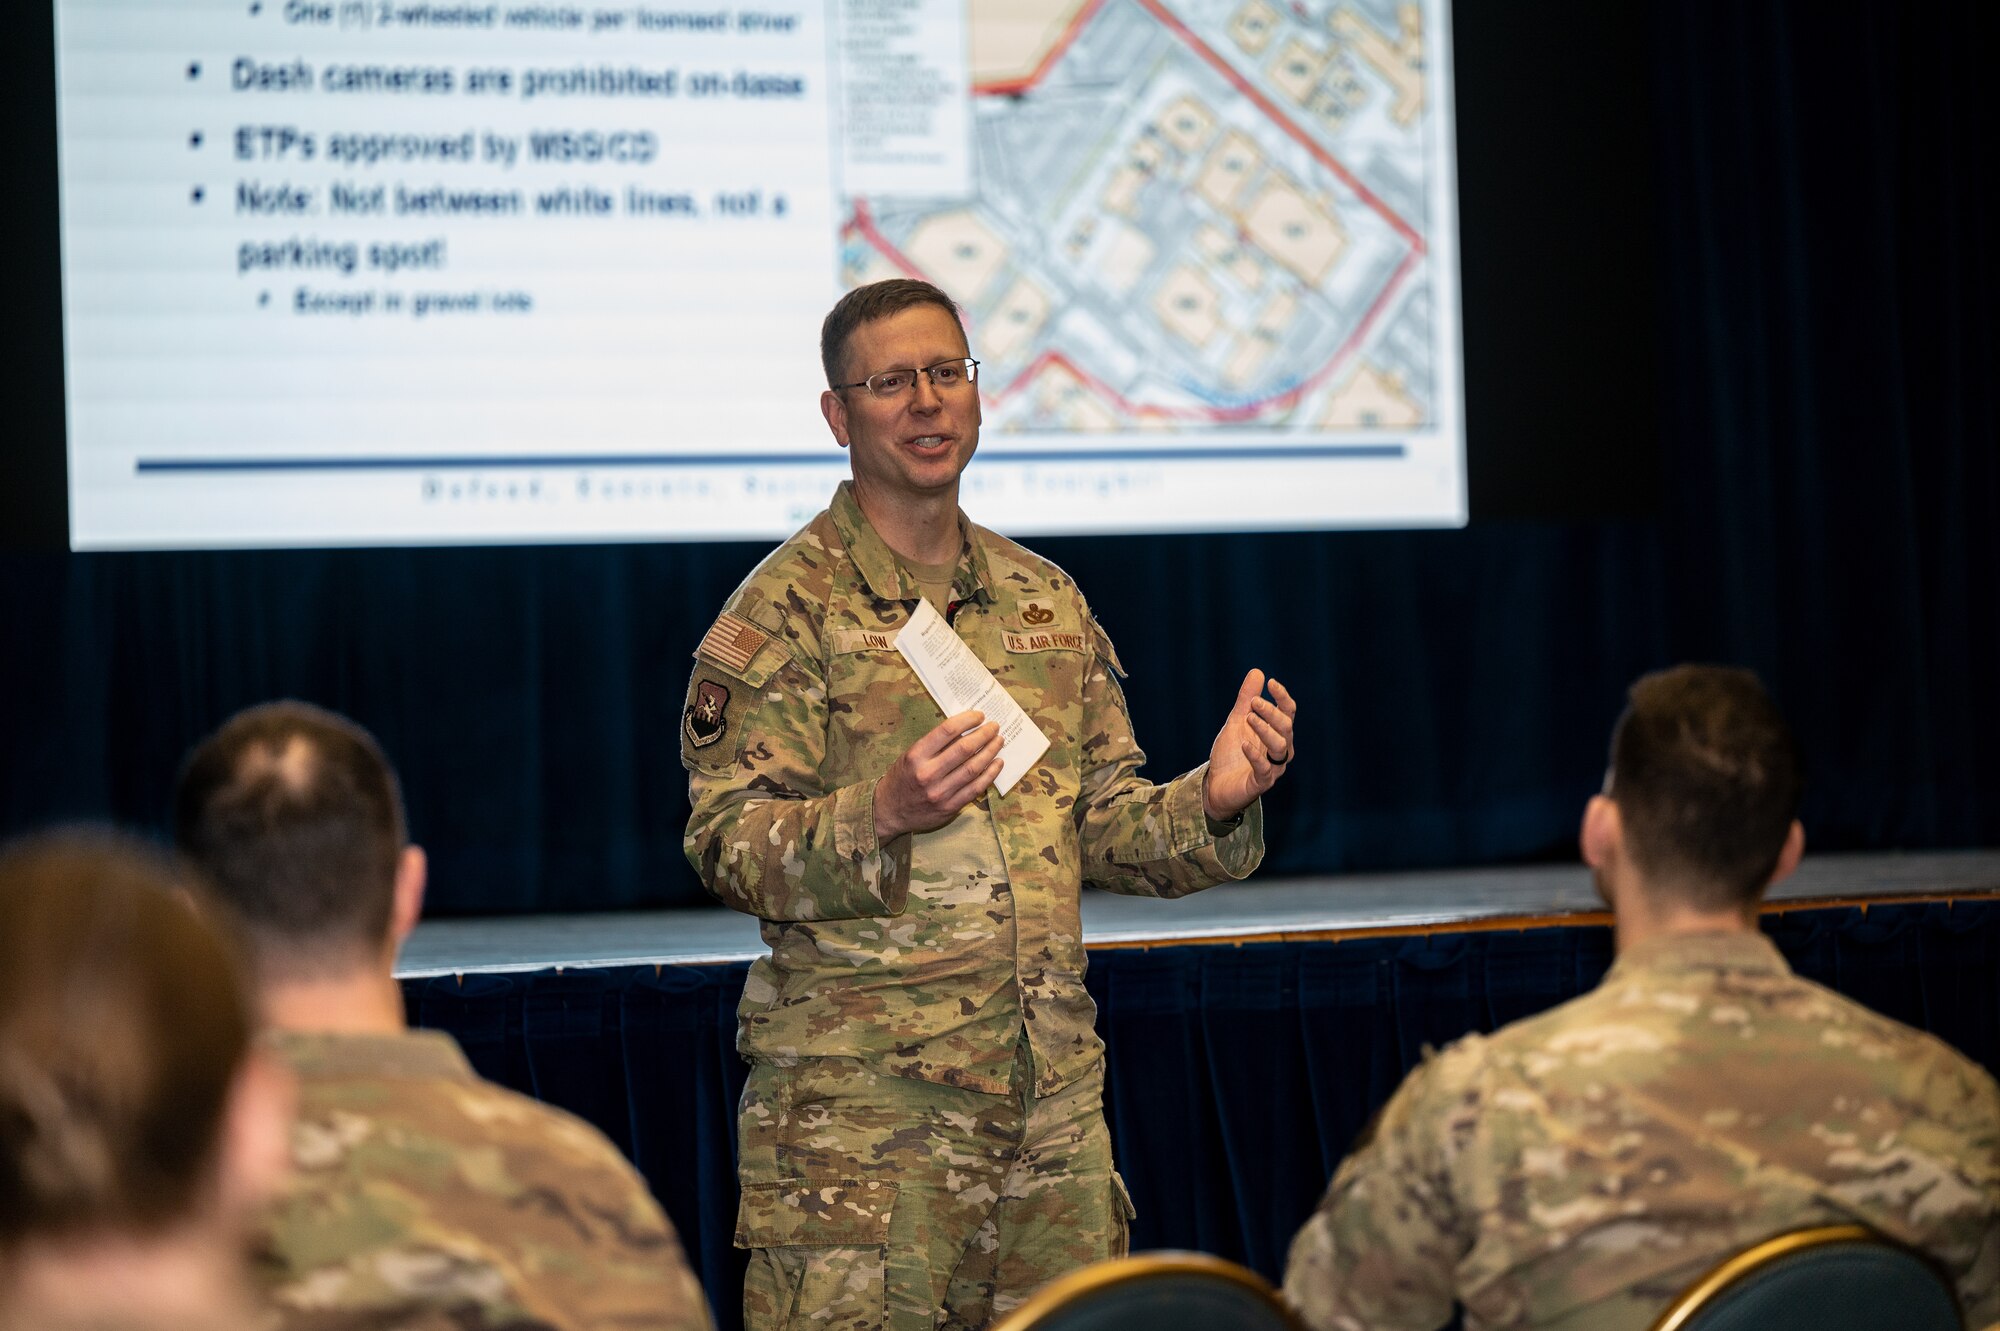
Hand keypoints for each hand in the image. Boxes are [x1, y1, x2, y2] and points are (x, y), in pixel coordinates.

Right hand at [873, 711, 1003, 842]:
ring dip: (990, 752)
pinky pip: (975, 788)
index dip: (967, 720)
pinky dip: (990, 774)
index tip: (979, 715)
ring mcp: (940, 792)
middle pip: (964, 749)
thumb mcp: (910, 755)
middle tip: (994, 726)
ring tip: (999, 741)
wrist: (888, 811)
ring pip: (973, 768)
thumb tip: (965, 729)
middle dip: (984, 734)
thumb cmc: (902, 778)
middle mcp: (927, 773)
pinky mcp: (949, 807)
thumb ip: (935, 745)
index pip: (947, 730)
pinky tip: (997, 763)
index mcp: (916, 755)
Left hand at [1203, 669, 1296, 821]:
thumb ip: (1246, 699)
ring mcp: (1273, 768)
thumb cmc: (1231, 753)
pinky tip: (1244, 745)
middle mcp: (1280, 749)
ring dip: (1265, 730)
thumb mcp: (1237, 721)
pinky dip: (1255, 756)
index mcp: (1277, 733)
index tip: (1271, 683)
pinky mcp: (1261, 783)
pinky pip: (1265, 769)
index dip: (1282, 697)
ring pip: (1280, 747)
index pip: (1288, 712)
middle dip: (1271, 713)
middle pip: (1286, 728)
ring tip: (1249, 718)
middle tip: (1254, 702)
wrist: (1216, 784)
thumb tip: (1257, 671)